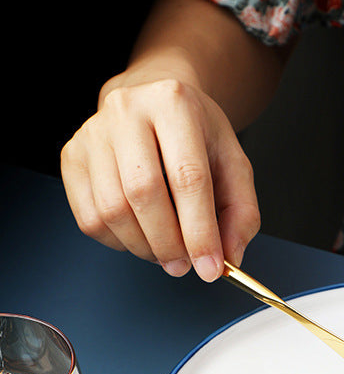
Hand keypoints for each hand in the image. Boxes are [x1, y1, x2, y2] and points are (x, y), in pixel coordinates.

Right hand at [61, 77, 260, 280]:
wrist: (157, 107)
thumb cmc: (198, 139)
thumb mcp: (235, 167)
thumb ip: (241, 214)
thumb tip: (229, 257)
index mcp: (175, 104)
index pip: (187, 177)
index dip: (200, 232)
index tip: (210, 268)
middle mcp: (127, 111)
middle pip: (143, 193)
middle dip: (169, 243)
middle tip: (185, 266)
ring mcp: (93, 133)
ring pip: (112, 210)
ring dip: (144, 247)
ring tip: (167, 252)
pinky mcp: (72, 156)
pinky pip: (90, 218)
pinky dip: (119, 242)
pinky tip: (141, 238)